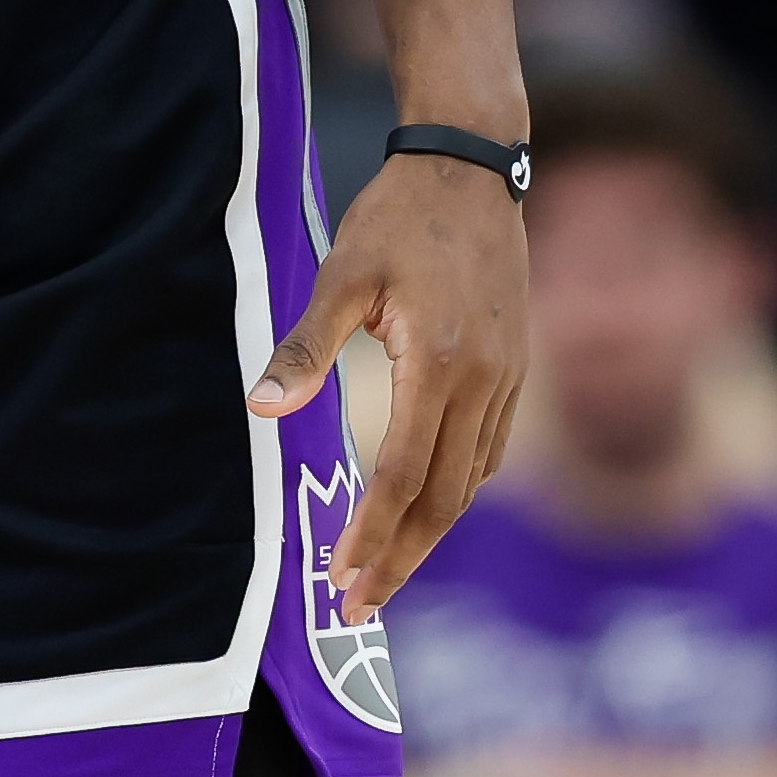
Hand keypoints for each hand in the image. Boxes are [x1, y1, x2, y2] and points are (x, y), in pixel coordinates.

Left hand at [254, 148, 528, 612]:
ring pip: (471, 482)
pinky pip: (487, 452)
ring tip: (383, 571)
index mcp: (442, 367)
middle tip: (359, 607)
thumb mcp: (339, 276)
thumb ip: (304, 349)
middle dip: (402, 558)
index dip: (373, 535)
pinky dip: (454, 491)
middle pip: (446, 499)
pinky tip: (424, 509)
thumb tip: (262, 411)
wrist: (472, 170)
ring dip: (429, 533)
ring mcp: (509, 382)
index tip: (341, 580)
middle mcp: (486, 385)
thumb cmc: (397, 219)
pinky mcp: (515, 372)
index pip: (405, 477)